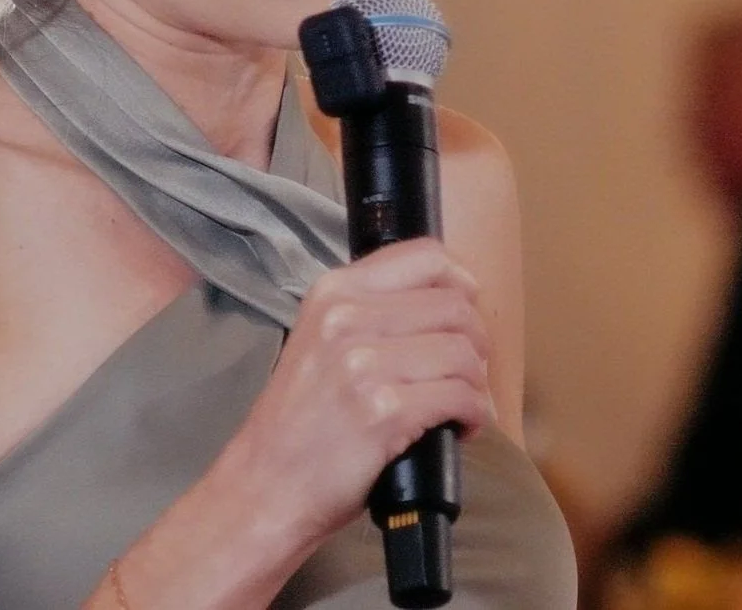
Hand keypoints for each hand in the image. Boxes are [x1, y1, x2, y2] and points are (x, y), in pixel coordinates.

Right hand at [214, 238, 493, 548]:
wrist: (264, 485)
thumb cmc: (297, 423)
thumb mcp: (319, 341)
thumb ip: (369, 313)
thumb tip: (446, 304)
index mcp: (333, 293)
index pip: (426, 257)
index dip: (461, 284)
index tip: (468, 312)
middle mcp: (348, 319)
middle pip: (455, 307)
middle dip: (476, 343)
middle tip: (469, 373)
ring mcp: (364, 365)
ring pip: (463, 353)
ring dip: (476, 383)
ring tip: (464, 404)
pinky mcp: (384, 412)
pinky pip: (460, 397)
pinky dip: (474, 414)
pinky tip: (461, 427)